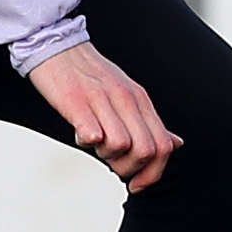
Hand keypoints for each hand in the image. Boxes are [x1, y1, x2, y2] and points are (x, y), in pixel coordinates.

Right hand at [28, 42, 177, 189]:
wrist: (56, 46)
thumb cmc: (90, 76)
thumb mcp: (128, 95)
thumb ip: (150, 122)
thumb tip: (176, 144)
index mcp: (140, 100)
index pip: (162, 146)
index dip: (153, 174)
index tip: (136, 184)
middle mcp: (126, 99)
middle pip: (146, 151)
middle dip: (128, 168)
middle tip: (110, 161)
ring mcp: (102, 99)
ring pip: (121, 145)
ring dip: (105, 155)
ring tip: (93, 141)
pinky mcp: (76, 101)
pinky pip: (92, 134)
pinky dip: (86, 142)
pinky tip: (78, 132)